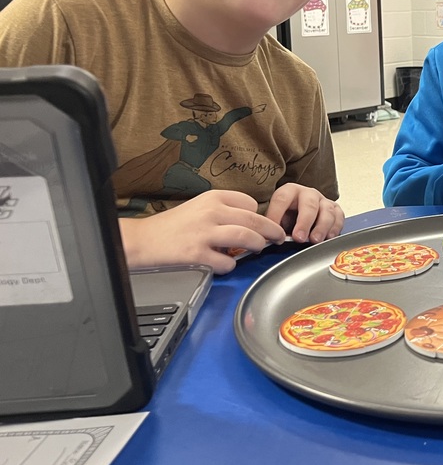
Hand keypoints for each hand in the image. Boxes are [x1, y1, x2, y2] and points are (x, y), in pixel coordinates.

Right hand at [119, 190, 286, 274]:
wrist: (141, 240)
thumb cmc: (170, 226)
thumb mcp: (198, 207)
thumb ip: (222, 212)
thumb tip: (247, 225)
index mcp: (212, 198)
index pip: (249, 202)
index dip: (259, 214)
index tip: (263, 224)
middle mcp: (211, 212)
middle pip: (254, 220)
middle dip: (272, 231)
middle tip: (278, 237)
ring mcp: (205, 233)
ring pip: (247, 238)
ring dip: (258, 246)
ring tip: (259, 249)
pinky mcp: (197, 254)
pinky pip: (227, 262)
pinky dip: (230, 266)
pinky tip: (224, 265)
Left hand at [265, 182, 344, 244]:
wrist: (302, 215)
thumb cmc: (288, 217)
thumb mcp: (278, 219)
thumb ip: (273, 227)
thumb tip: (266, 239)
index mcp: (289, 191)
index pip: (282, 199)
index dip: (277, 215)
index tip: (276, 233)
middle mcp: (308, 194)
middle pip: (309, 204)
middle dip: (304, 222)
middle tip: (299, 238)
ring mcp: (323, 201)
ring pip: (327, 211)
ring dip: (322, 227)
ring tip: (315, 240)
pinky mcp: (335, 210)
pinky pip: (339, 217)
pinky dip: (335, 228)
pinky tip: (328, 237)